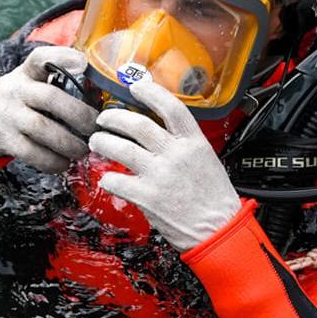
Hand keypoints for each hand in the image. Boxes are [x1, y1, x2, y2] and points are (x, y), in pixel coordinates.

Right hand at [0, 46, 99, 172]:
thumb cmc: (14, 98)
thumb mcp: (27, 80)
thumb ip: (54, 81)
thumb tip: (99, 94)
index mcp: (26, 73)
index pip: (40, 57)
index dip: (62, 57)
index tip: (83, 63)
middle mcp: (16, 90)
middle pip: (49, 98)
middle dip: (78, 115)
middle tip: (94, 128)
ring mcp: (8, 115)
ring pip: (42, 128)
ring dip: (68, 143)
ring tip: (81, 150)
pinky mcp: (2, 139)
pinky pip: (30, 153)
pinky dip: (51, 161)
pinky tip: (62, 163)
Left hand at [87, 75, 243, 249]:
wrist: (219, 231)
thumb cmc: (215, 200)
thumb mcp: (207, 161)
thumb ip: (184, 145)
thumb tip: (161, 134)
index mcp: (194, 143)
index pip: (171, 107)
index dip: (150, 92)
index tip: (135, 86)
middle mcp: (176, 154)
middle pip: (137, 124)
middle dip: (114, 118)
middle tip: (104, 119)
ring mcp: (160, 175)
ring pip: (121, 148)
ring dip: (103, 142)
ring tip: (96, 142)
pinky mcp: (148, 197)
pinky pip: (116, 180)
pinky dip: (107, 178)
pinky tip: (107, 179)